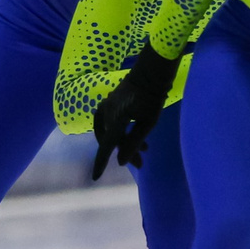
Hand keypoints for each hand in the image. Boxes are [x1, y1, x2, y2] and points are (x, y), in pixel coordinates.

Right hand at [89, 46, 183, 179]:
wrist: (151, 71)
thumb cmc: (154, 97)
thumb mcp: (148, 123)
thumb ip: (134, 143)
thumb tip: (120, 162)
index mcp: (115, 119)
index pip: (106, 147)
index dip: (101, 163)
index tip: (95, 177)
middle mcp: (106, 113)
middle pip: (110, 140)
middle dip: (124, 153)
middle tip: (141, 164)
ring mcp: (106, 106)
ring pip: (111, 132)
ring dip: (124, 143)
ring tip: (144, 151)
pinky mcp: (109, 102)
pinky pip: (110, 123)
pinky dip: (120, 132)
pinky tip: (133, 136)